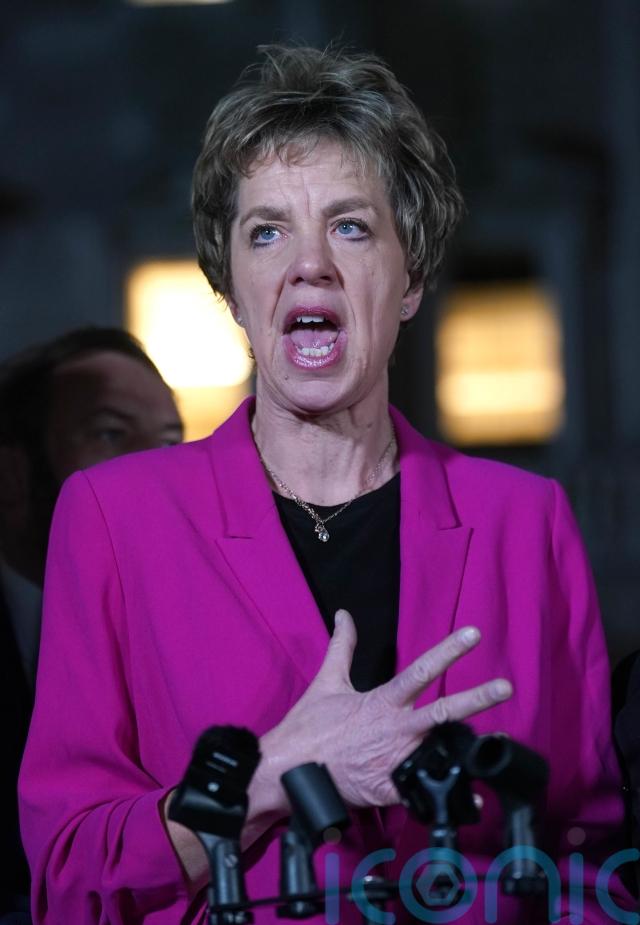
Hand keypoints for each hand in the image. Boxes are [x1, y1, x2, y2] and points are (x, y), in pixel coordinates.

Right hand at [255, 609, 511, 811]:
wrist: (286, 769)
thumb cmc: (308, 727)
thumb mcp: (326, 681)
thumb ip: (342, 646)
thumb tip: (344, 614)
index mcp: (383, 701)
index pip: (421, 671)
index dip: (449, 650)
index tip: (473, 634)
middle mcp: (395, 729)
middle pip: (443, 711)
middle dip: (476, 698)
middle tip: (505, 687)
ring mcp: (393, 760)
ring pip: (439, 754)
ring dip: (468, 753)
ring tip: (495, 751)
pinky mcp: (388, 790)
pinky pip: (422, 794)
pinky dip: (447, 798)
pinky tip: (470, 801)